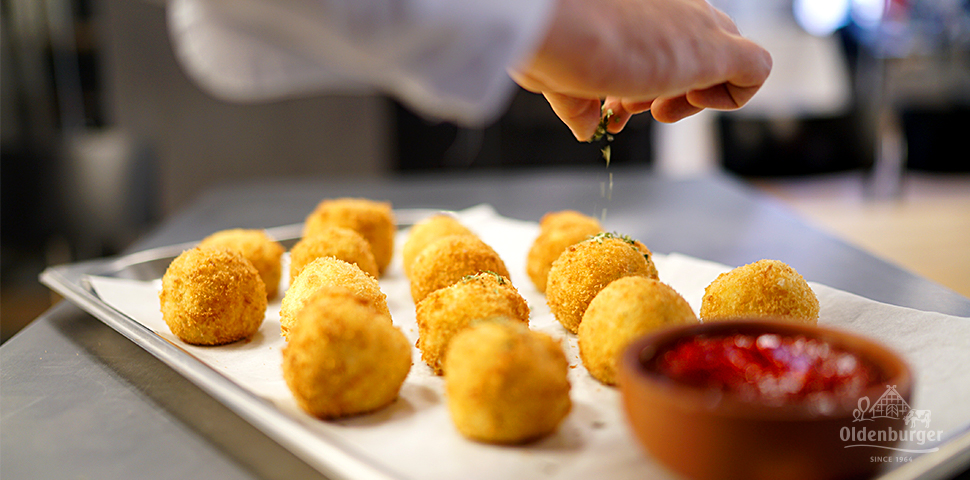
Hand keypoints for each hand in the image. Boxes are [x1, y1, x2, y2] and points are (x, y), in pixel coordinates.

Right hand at [510, 0, 771, 140]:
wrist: (555, 24)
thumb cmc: (549, 41)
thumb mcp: (560, 75)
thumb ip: (578, 102)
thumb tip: (585, 127)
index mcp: (641, 6)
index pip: (662, 39)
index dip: (643, 79)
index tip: (618, 103)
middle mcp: (674, 5)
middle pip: (697, 45)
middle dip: (668, 86)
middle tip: (639, 109)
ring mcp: (697, 22)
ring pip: (727, 54)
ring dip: (695, 94)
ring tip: (658, 110)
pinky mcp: (715, 48)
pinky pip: (755, 69)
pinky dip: (732, 97)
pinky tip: (688, 103)